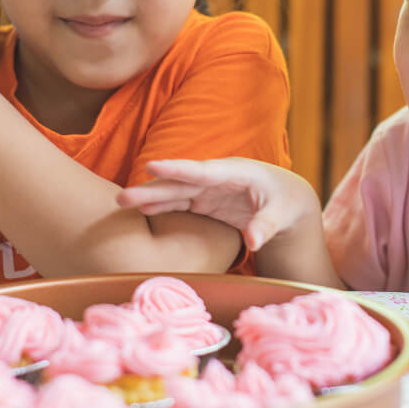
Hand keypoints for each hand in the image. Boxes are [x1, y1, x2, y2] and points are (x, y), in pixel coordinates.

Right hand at [117, 158, 320, 251]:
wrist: (286, 200)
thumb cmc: (286, 202)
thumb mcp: (282, 213)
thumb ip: (266, 225)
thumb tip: (253, 242)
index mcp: (235, 172)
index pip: (201, 171)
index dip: (176, 169)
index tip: (151, 165)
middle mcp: (216, 178)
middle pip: (179, 183)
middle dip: (152, 189)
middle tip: (122, 197)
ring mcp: (208, 189)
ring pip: (174, 192)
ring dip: (149, 198)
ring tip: (122, 202)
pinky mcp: (204, 201)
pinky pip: (179, 203)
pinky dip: (161, 207)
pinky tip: (141, 211)